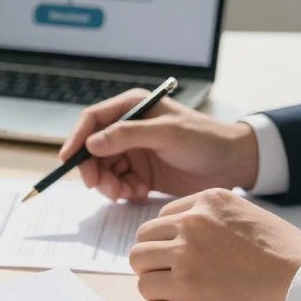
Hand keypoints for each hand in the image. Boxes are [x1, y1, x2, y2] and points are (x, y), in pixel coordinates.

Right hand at [59, 90, 258, 201]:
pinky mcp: (142, 172)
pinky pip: (120, 183)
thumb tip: (93, 143)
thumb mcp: (167, 133)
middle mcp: (129, 128)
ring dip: (109, 183)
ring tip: (124, 192)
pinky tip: (141, 192)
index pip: (93, 120)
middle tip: (100, 187)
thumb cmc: (204, 139)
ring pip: (105, 169)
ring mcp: (135, 151)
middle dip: (93, 169)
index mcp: (133, 107)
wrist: (233, 164)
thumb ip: (128, 135)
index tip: (67, 160)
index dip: (77, 139)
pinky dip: (124, 191)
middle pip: (93, 149)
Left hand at [129, 188, 300, 300]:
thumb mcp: (252, 218)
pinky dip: (156, 298)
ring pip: (139, 258)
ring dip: (151, 276)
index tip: (184, 258)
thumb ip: (221, 222)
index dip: (170, 240)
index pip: (166, 215)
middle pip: (145, 234)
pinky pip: (147, 287)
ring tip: (172, 291)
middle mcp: (193, 219)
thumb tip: (204, 240)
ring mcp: (186, 249)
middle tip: (172, 276)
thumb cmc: (289, 258)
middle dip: (155, 256)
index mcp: (210, 200)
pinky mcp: (185, 282)